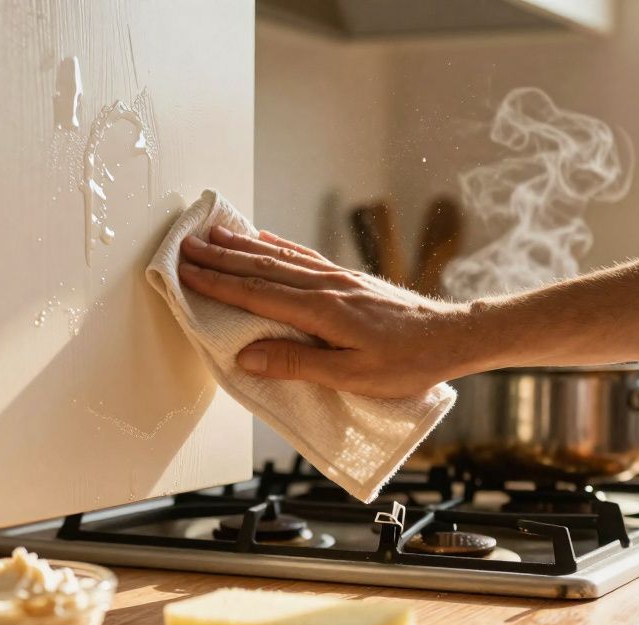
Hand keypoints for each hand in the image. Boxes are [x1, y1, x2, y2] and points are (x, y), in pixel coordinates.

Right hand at [178, 226, 472, 397]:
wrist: (453, 337)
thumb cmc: (407, 364)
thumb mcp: (352, 376)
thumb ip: (297, 364)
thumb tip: (247, 356)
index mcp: (322, 311)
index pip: (257, 294)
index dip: (219, 283)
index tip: (186, 272)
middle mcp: (327, 286)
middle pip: (263, 267)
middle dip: (221, 257)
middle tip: (186, 245)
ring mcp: (339, 278)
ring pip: (281, 257)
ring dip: (244, 246)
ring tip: (214, 234)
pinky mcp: (350, 279)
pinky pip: (305, 256)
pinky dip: (279, 245)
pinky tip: (265, 240)